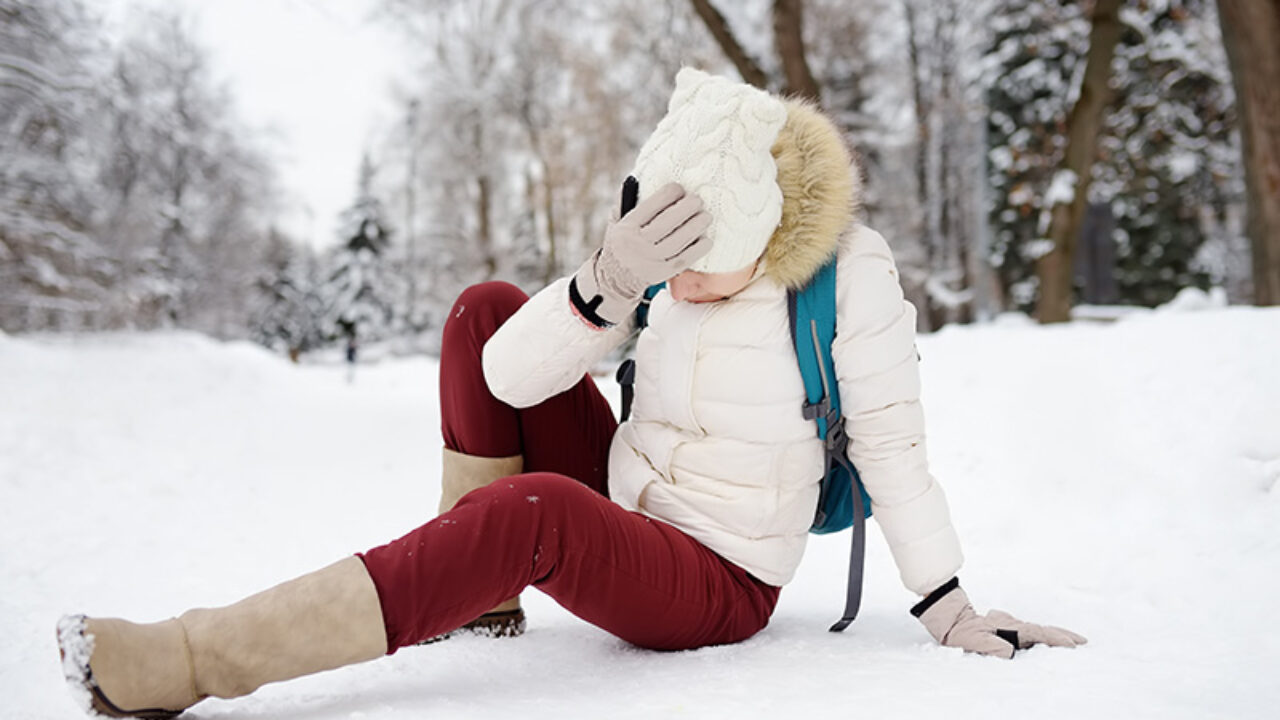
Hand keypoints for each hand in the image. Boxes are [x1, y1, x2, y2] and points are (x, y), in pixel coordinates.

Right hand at [570, 179, 711, 326]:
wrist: (614, 278)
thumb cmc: (622, 241)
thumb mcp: (616, 221)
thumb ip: (626, 200)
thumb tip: (640, 176)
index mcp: (626, 227)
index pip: (649, 207)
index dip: (666, 195)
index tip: (679, 187)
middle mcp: (636, 244)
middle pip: (665, 224)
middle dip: (685, 209)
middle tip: (698, 199)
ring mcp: (649, 261)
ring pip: (677, 242)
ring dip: (695, 227)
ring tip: (706, 216)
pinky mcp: (661, 274)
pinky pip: (683, 260)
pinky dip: (697, 250)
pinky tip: (707, 239)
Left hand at [912, 578, 1085, 658]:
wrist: (951, 619)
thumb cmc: (961, 632)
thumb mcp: (973, 641)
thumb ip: (991, 647)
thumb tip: (1010, 651)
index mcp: (1007, 627)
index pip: (1036, 633)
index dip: (1055, 639)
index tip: (1071, 644)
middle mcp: (1011, 623)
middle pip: (1042, 630)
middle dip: (1062, 635)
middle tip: (1082, 641)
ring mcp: (1010, 624)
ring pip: (1037, 630)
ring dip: (1055, 635)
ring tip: (1073, 641)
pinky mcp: (1007, 627)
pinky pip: (1030, 632)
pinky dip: (1043, 635)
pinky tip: (1049, 639)